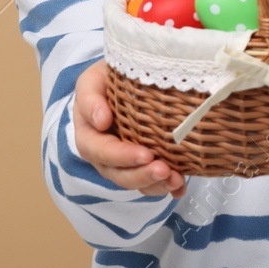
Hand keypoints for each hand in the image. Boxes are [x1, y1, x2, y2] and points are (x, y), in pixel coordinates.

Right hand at [73, 59, 186, 197]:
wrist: (123, 80)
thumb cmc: (106, 78)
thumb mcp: (92, 80)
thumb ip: (90, 97)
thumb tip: (101, 120)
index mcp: (88, 134)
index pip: (100, 151)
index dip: (121, 156)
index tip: (145, 154)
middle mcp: (104, 155)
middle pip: (118, 174)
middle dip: (142, 176)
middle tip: (164, 170)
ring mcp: (124, 163)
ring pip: (136, 182)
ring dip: (156, 185)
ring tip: (176, 180)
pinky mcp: (142, 166)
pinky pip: (152, 183)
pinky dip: (168, 187)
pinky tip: (180, 188)